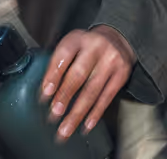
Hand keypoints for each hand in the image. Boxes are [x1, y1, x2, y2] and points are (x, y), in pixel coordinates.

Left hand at [40, 26, 136, 140]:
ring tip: (67, 127)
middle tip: (54, 114)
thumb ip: (59, 62)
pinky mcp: (122, 75)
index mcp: (77, 39)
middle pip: (79, 75)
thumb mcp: (71, 44)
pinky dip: (96, 113)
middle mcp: (95, 49)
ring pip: (93, 91)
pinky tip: (86, 125)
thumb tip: (45, 90)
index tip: (45, 93)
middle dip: (65, 96)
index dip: (53, 76)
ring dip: (78, 112)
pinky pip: (107, 97)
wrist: (116, 39)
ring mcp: (110, 62)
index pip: (63, 57)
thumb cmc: (85, 46)